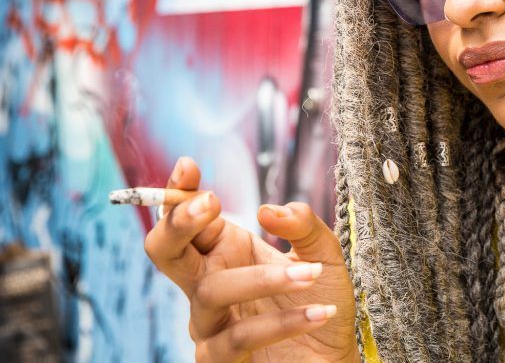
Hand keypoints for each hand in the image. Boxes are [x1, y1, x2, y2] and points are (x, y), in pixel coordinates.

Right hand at [143, 156, 358, 361]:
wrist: (335, 357)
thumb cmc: (321, 302)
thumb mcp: (323, 255)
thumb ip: (302, 225)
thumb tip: (267, 210)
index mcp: (224, 251)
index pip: (188, 218)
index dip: (180, 193)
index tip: (188, 166)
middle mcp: (208, 285)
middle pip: (165, 252)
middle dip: (179, 224)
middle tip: (211, 204)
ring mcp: (210, 325)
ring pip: (213, 292)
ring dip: (265, 279)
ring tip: (311, 274)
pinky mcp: (222, 360)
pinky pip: (240, 337)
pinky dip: (283, 322)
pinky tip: (318, 312)